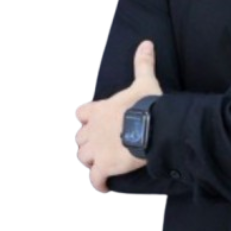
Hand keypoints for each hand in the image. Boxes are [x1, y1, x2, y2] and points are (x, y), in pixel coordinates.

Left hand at [74, 40, 163, 194]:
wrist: (151, 127)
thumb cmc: (146, 104)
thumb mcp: (144, 80)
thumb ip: (142, 63)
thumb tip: (146, 42)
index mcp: (99, 110)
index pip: (80, 114)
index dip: (85, 119)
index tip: (93, 121)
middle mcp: (92, 130)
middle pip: (79, 139)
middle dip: (87, 142)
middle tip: (101, 144)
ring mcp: (96, 150)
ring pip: (82, 158)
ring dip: (90, 161)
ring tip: (101, 165)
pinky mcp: (104, 167)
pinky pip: (95, 180)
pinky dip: (98, 184)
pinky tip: (105, 187)